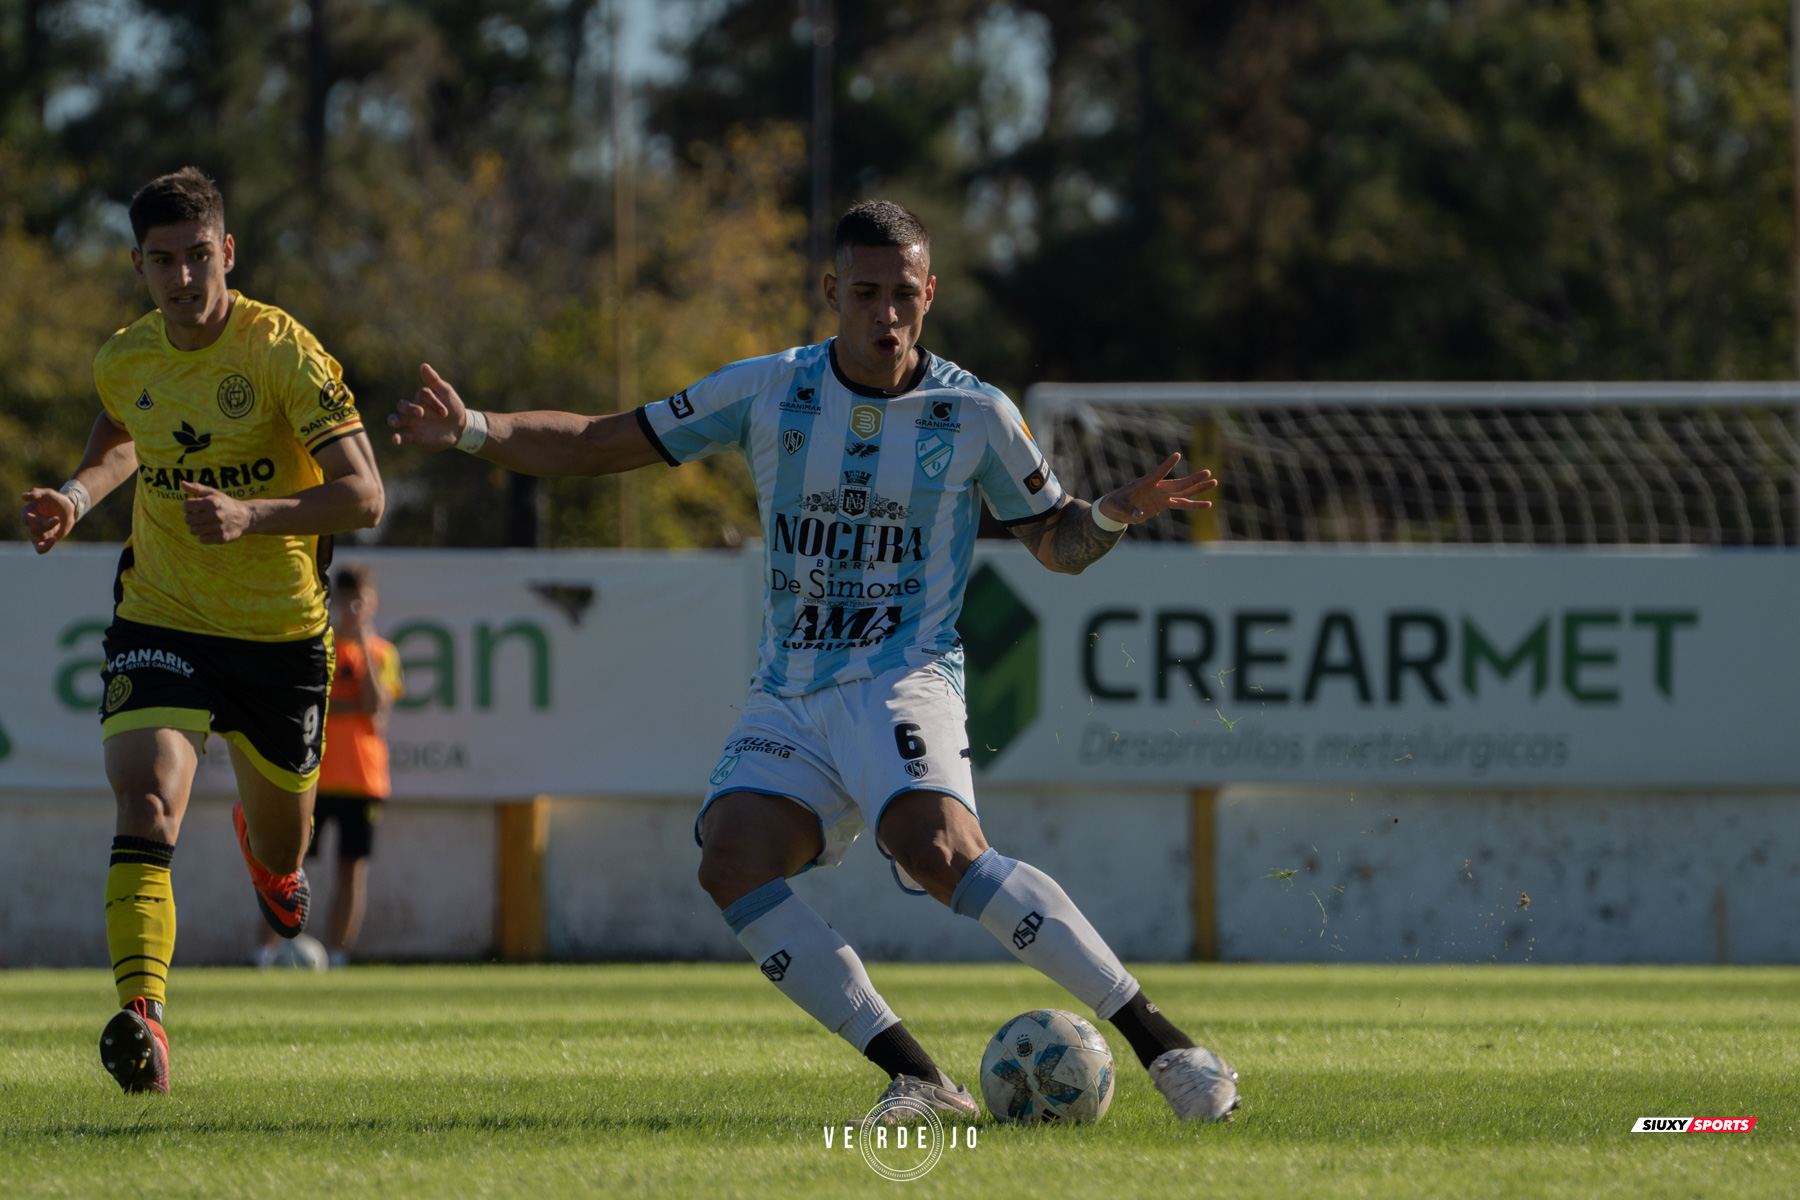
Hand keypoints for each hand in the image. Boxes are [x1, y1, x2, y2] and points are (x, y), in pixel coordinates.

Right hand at [20, 488, 76, 553]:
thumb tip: (23, 496)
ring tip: (57, 525)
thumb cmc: (57, 501)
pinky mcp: (43, 540)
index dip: (41, 522)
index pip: (27, 520)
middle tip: (57, 520)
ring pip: (37, 539)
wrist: (69, 510)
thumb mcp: (49, 494)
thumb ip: (37, 493)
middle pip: (32, 531)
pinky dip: (45, 548)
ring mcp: (35, 533)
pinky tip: (53, 540)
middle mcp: (28, 524)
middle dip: (47, 527)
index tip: (56, 519)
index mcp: (26, 512)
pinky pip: (39, 549)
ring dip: (49, 533)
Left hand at [180, 480, 252, 542]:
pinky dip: (205, 536)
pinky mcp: (222, 537)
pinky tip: (211, 531)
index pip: (186, 505)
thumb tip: (182, 483)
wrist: (246, 517)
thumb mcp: (213, 493)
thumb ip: (197, 488)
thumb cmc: (225, 503)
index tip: (193, 508)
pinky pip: (203, 540)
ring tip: (204, 524)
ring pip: (193, 531)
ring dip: (196, 528)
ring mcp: (219, 527)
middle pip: (188, 520)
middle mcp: (215, 514)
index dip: (187, 507)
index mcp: (212, 502)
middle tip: (198, 517)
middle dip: (190, 518)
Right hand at [389, 362, 467, 449]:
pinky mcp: (414, 436)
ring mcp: (412, 423)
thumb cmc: (453, 407)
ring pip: (396, 418)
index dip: (433, 402)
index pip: (422, 395)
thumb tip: (423, 365)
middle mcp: (414, 409)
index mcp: (421, 398)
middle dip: (409, 408)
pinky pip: (402, 436)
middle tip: (421, 413)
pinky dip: (397, 438)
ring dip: (393, 420)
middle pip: (402, 405)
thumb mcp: (446, 392)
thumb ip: (434, 380)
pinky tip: (396, 440)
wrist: (460, 427)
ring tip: (395, 422)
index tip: (445, 412)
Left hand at [1097, 452, 1218, 524]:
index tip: (1177, 455)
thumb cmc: (1114, 504)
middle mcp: (1157, 487)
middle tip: (1208, 472)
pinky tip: (1207, 504)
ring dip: (1198, 489)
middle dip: (1193, 479)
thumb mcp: (1117, 506)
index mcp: (1145, 483)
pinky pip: (1182, 504)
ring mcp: (1162, 495)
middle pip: (1178, 483)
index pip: (1158, 473)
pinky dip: (1194, 505)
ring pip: (1184, 492)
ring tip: (1214, 483)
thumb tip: (1138, 514)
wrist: (1116, 510)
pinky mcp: (1163, 504)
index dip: (1166, 465)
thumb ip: (1128, 510)